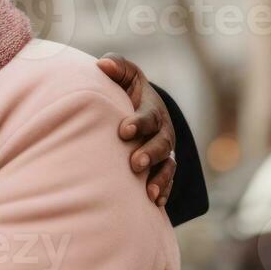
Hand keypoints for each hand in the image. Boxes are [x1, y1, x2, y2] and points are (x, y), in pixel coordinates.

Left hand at [95, 53, 176, 207]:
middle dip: (150, 154)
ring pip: (168, 166)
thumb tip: (102, 65)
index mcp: (152, 110)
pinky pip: (168, 182)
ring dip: (160, 179)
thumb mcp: (125, 75)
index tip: (122, 130)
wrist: (141, 109)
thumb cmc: (126, 90)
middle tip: (135, 164)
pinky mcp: (162, 168)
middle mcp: (163, 132)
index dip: (138, 123)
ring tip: (149, 192)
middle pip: (162, 144)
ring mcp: (165, 152)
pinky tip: (155, 204)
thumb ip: (116, 67)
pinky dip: (164, 192)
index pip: (149, 116)